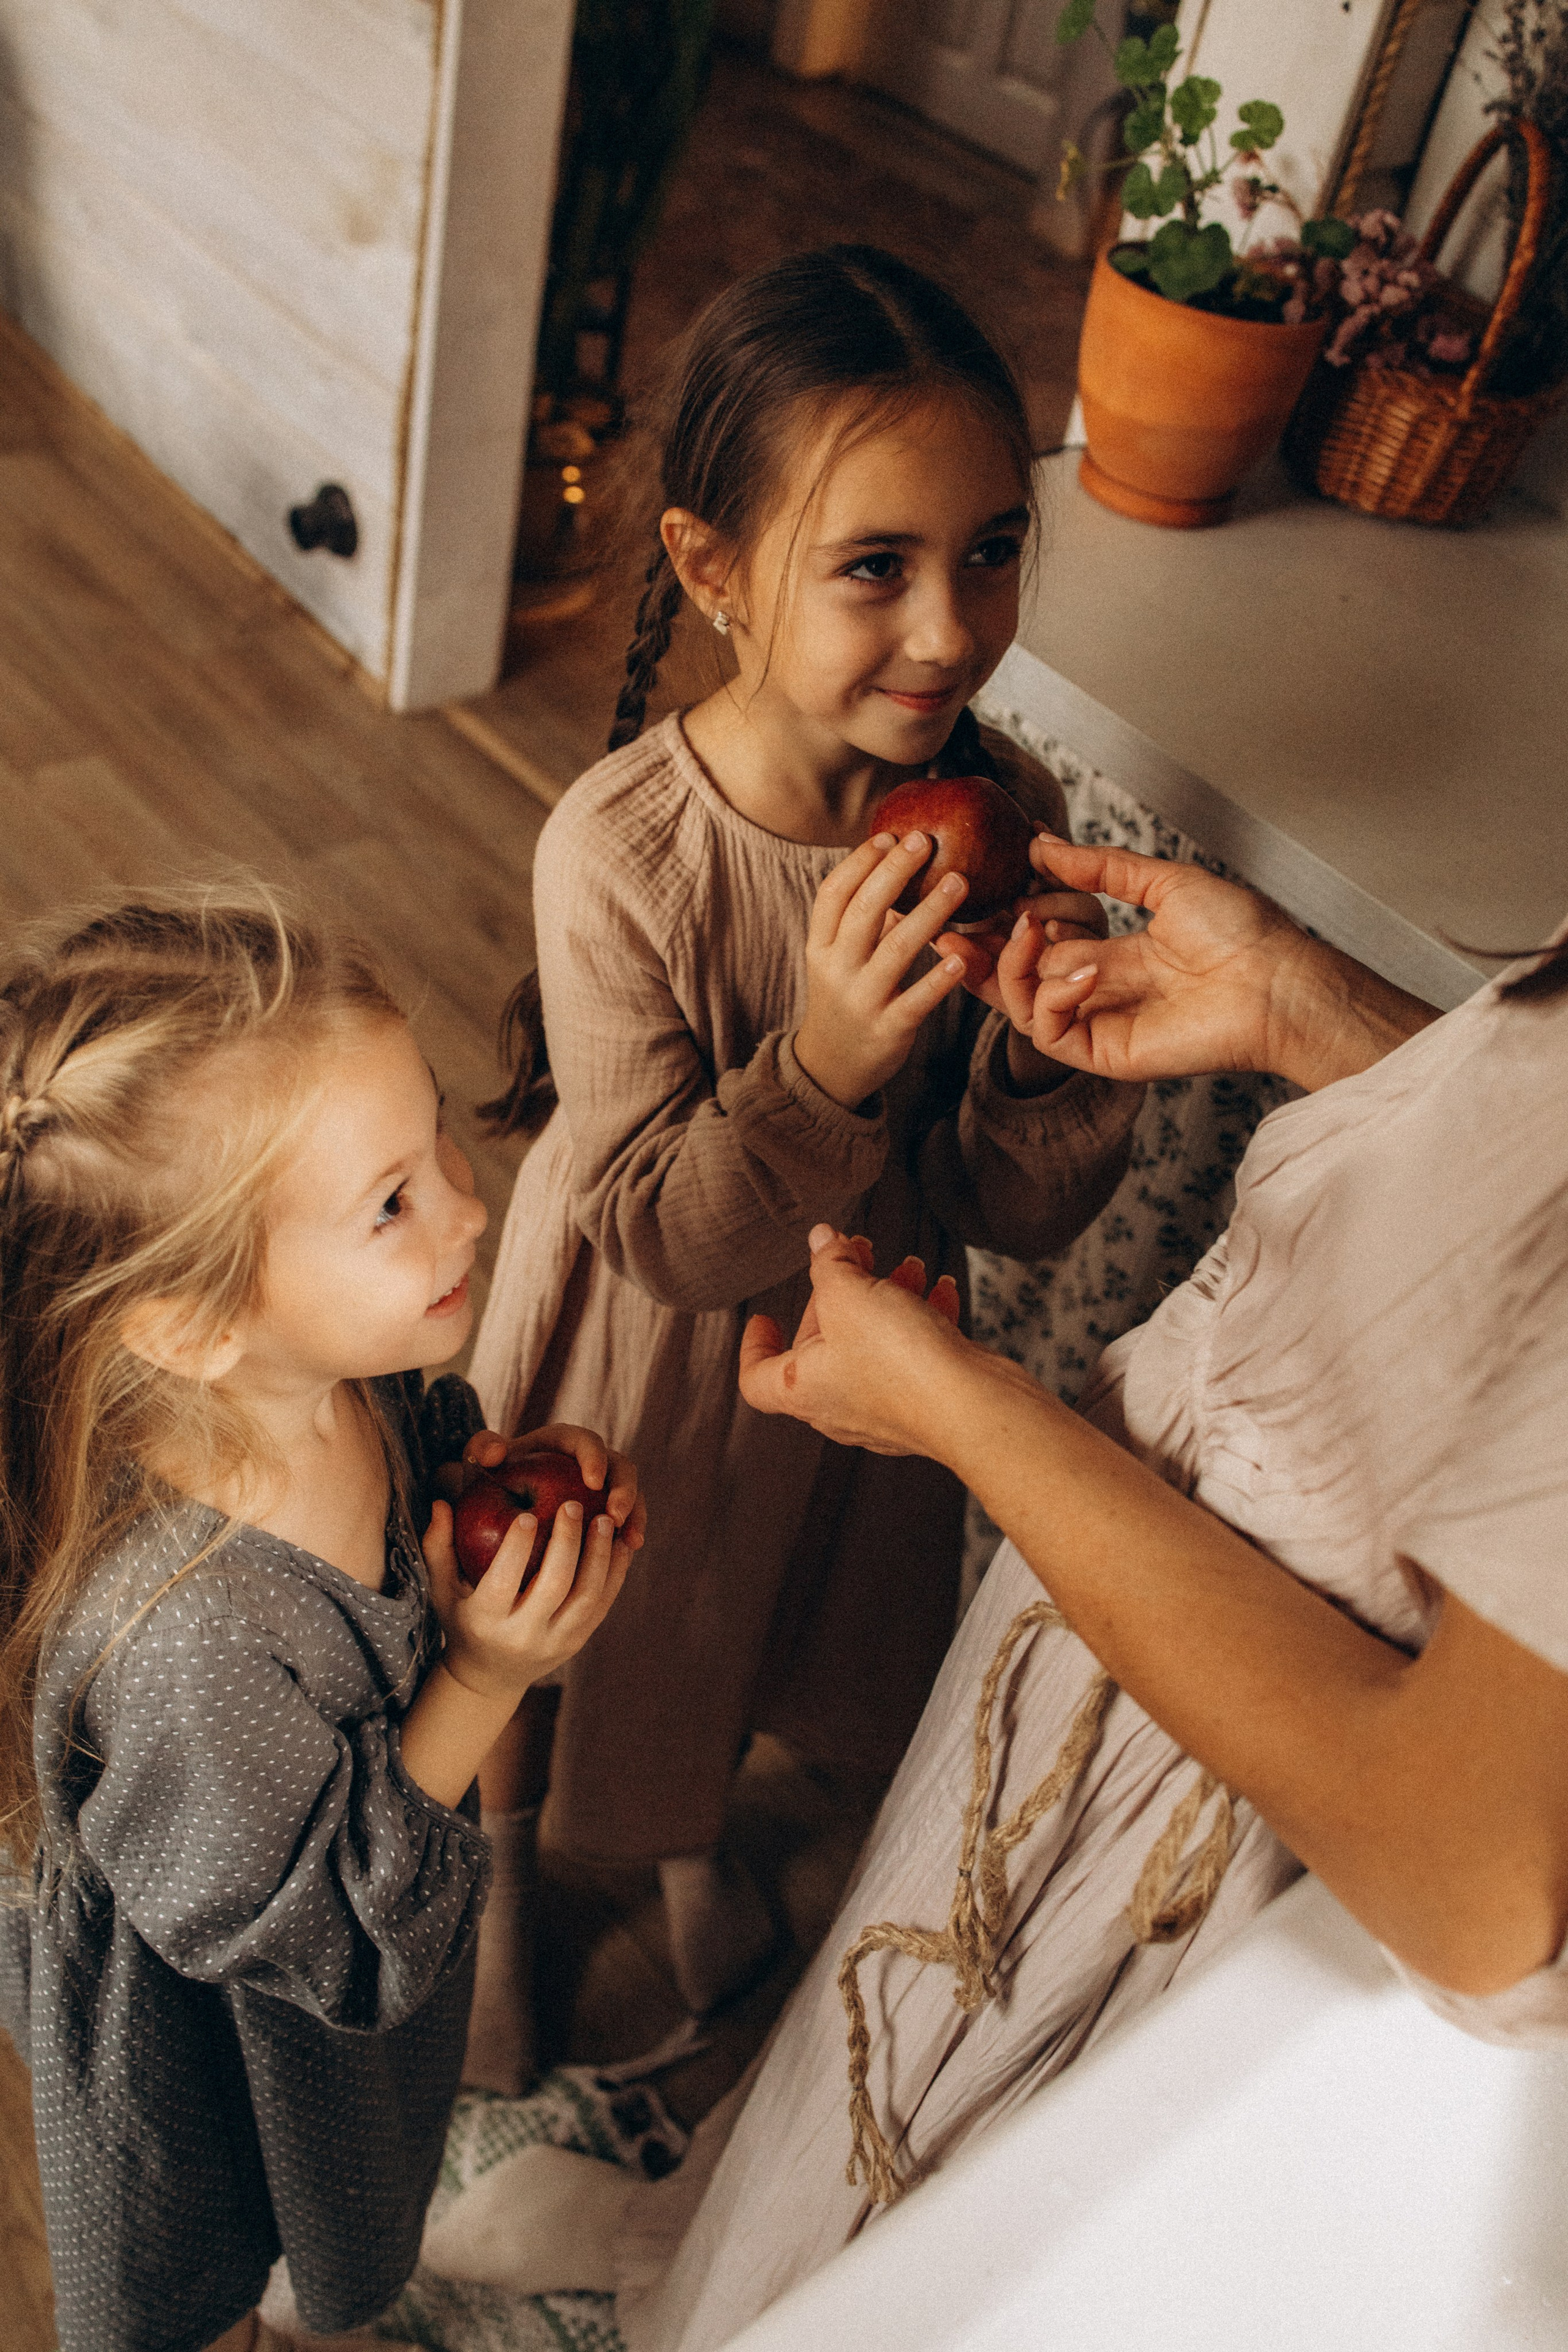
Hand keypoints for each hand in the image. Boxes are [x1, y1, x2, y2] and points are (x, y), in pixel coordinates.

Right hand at [422, 1487, 633, 1702]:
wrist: (490, 1676)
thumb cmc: (464, 1619)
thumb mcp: (442, 1589)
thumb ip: (438, 1546)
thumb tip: (440, 1503)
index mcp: (485, 1620)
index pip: (503, 1582)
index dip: (516, 1548)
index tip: (528, 1513)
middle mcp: (522, 1635)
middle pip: (553, 1586)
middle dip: (566, 1542)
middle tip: (571, 1504)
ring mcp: (555, 1642)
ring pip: (586, 1597)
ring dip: (599, 1555)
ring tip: (604, 1518)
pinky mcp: (578, 1642)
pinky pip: (603, 1605)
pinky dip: (615, 1573)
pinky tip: (620, 1542)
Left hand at [464, 1423, 646, 1550]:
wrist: (493, 1506)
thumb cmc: (486, 1480)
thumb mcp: (476, 1463)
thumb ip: (479, 1448)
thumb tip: (496, 1451)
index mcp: (563, 1442)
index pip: (587, 1442)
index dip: (595, 1459)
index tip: (593, 1482)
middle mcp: (589, 1461)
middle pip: (621, 1468)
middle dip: (625, 1491)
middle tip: (616, 1516)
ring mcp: (602, 1490)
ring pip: (631, 1496)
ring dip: (635, 1516)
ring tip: (632, 1541)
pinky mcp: (604, 1515)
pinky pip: (624, 1523)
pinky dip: (627, 1537)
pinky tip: (627, 1555)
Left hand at [738, 1226, 970, 1455]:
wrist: (969, 1404)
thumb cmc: (898, 1359)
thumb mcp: (850, 1294)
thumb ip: (830, 1263)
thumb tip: (821, 1238)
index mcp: (802, 1388)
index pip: (756, 1379)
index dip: (754, 1346)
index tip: (764, 1318)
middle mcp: (837, 1405)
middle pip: (822, 1345)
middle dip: (840, 1293)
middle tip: (857, 1254)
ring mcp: (882, 1409)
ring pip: (873, 1345)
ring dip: (888, 1299)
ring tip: (910, 1266)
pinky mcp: (922, 1403)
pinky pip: (913, 1357)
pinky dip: (923, 1321)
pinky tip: (941, 1290)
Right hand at [793, 831, 971, 1107]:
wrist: (831, 1068)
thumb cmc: (845, 998)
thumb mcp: (839, 959)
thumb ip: (863, 920)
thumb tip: (896, 865)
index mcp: (820, 946)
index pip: (833, 894)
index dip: (860, 862)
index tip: (889, 836)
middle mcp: (835, 970)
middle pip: (863, 912)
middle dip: (894, 872)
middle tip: (925, 840)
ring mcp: (861, 1000)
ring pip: (895, 950)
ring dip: (928, 913)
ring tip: (959, 882)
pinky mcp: (888, 1029)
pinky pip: (916, 999)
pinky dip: (938, 978)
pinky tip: (960, 955)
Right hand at [942, 836, 1392, 1089]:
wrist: (1275, 980)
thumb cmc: (1240, 932)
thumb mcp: (1162, 881)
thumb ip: (1099, 868)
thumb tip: (1043, 845)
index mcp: (1112, 955)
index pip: (1037, 947)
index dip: (1000, 927)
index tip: (973, 898)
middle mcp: (1099, 992)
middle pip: (1016, 980)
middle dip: (980, 953)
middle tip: (952, 924)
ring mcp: (1099, 1025)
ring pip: (1021, 1006)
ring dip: (1012, 966)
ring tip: (1029, 930)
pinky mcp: (1105, 1053)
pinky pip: (1048, 1032)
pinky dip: (1049, 997)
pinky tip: (1079, 968)